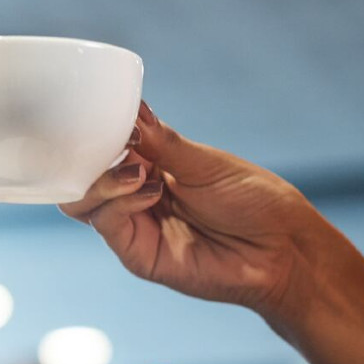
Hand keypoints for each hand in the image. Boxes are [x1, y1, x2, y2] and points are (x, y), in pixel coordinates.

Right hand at [59, 102, 329, 319]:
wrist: (282, 249)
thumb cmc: (254, 202)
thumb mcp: (205, 162)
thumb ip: (161, 142)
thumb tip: (132, 109)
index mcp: (149, 167)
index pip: (102, 147)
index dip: (93, 131)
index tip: (93, 113)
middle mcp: (134, 196)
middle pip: (81, 177)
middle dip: (86, 157)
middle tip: (113, 145)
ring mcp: (133, 226)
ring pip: (82, 202)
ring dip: (101, 181)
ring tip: (138, 173)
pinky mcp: (137, 255)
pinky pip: (106, 224)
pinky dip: (119, 202)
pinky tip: (151, 191)